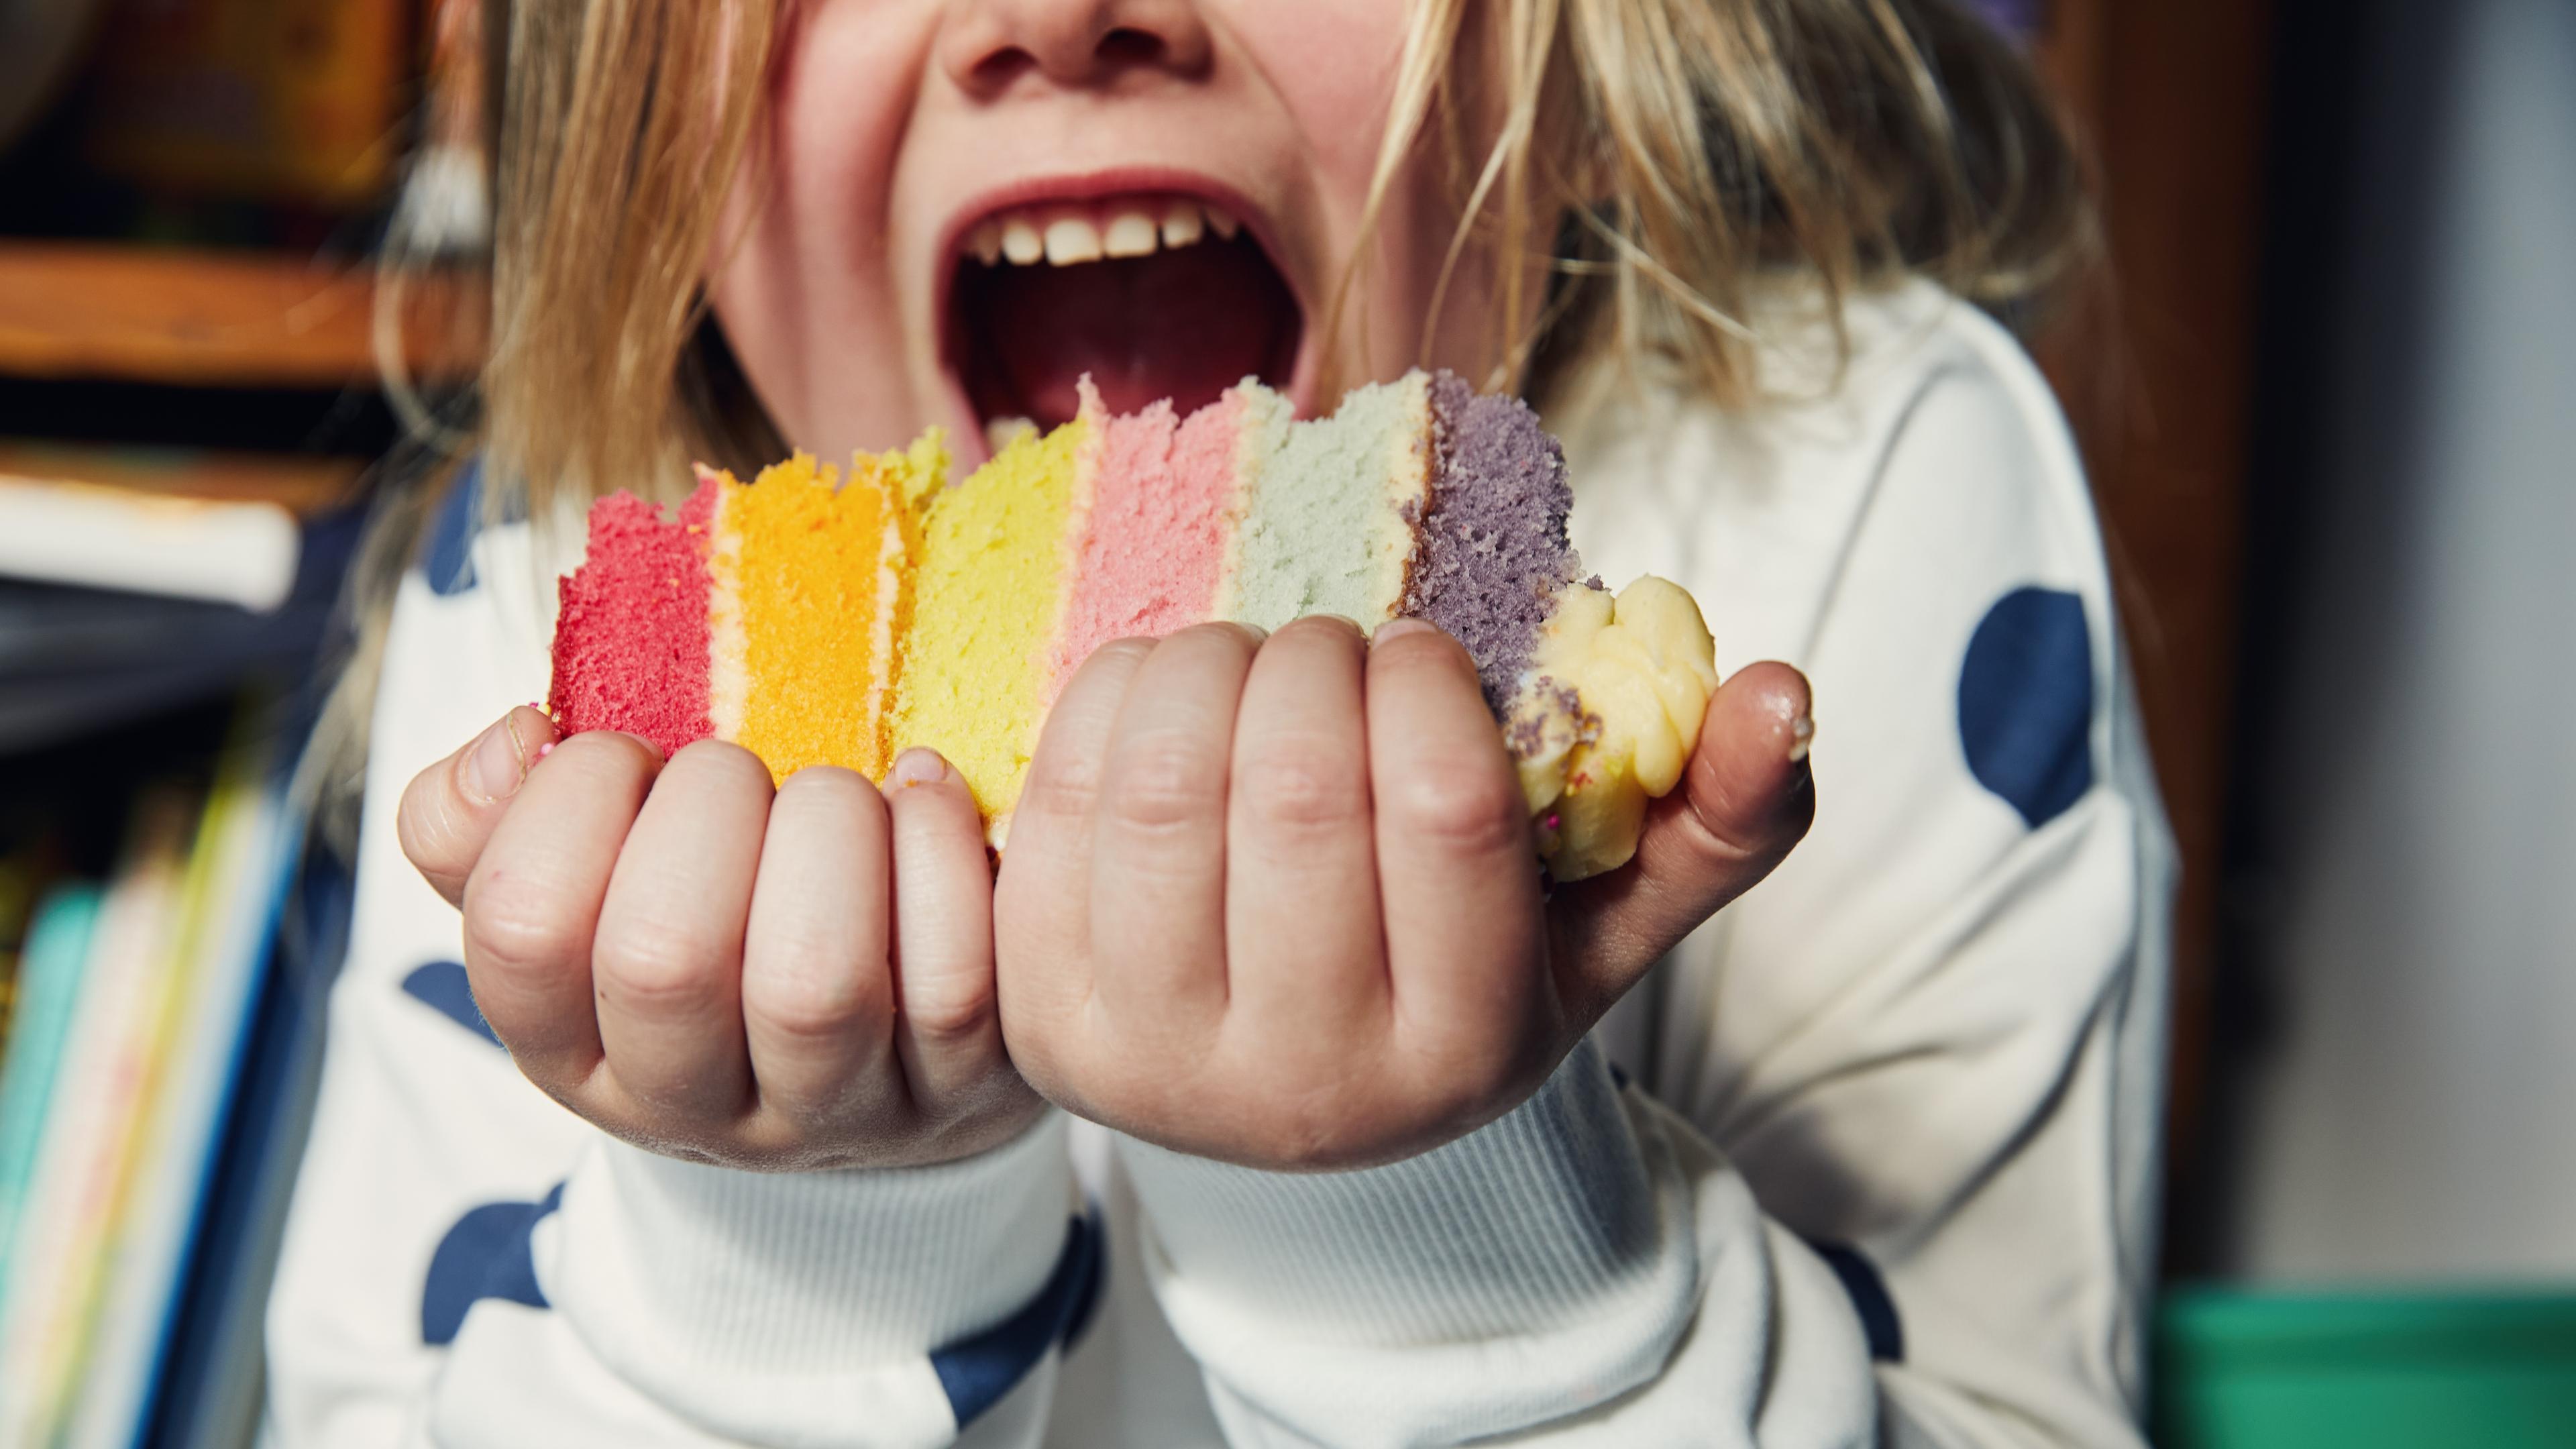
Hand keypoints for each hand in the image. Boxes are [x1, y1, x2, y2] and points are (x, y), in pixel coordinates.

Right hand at [398, 708, 1040, 1169]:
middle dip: (709, 806)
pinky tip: (923, 799)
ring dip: (829, 830)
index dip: (571, 802)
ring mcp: (833, 1111)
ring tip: (837, 795)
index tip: (627, 755)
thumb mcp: (579, 881)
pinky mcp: (960, 1091)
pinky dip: (941, 853)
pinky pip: (954, 982)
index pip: (522, 931)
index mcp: (571, 1045)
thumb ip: (484, 815)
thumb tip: (517, 740)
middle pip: (666, 960)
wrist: (882, 1049)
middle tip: (739, 773)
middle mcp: (691, 1104)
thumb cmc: (709, 919)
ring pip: (812, 987)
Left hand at [992, 617, 1812, 1170]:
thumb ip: (1718, 818)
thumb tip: (1784, 693)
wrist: (1288, 1094)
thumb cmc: (1457, 973)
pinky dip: (1112, 698)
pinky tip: (1167, 700)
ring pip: (1162, 780)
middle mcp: (1301, 1090)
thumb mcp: (1600, 920)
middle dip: (1316, 660)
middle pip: (1293, 786)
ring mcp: (1151, 1065)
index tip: (1419, 654)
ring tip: (1253, 666)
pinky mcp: (1039, 1017)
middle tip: (1333, 648)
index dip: (1427, 680)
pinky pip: (1060, 797)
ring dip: (1211, 664)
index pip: (1445, 805)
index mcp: (1458, 1055)